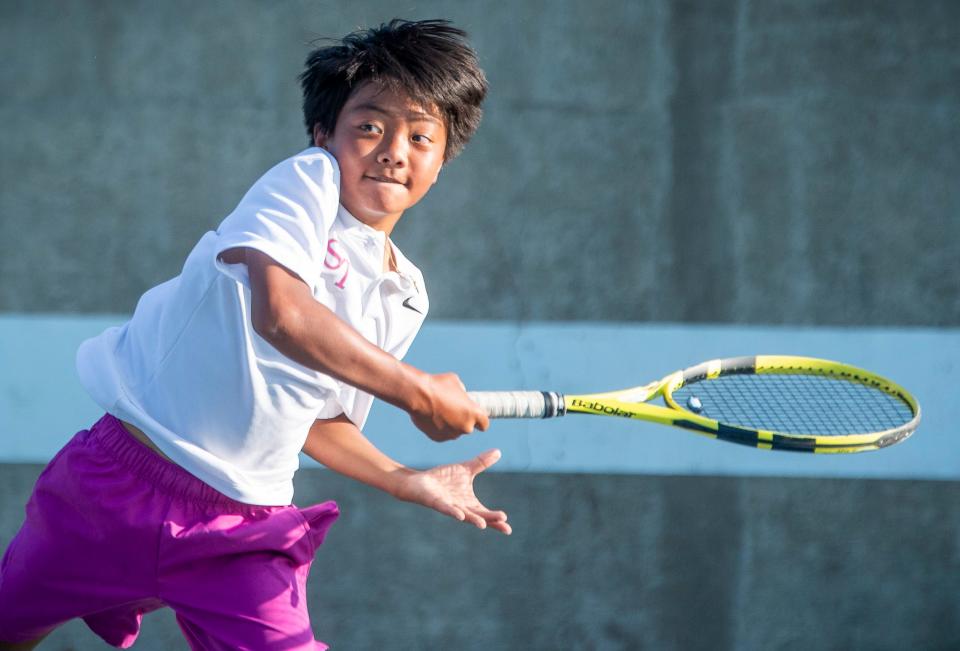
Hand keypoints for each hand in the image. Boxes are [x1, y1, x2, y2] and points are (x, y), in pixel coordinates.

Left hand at [392, 449, 510, 534]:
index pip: (485, 513)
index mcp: (469, 503)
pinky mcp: (436, 503)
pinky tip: (459, 515)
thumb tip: (498, 451)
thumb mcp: (465, 469)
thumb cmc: (443, 479)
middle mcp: (461, 508)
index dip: (496, 520)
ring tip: (483, 525)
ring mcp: (449, 506)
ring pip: (463, 515)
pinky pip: (445, 509)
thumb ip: (481, 463)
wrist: (420, 481)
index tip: (508, 527)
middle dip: (490, 520)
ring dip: (473, 520)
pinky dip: (452, 512)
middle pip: (478, 516)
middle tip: (503, 523)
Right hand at [410, 372, 489, 441]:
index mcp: (474, 413)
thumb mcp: (456, 383)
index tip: (474, 416)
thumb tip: (461, 396)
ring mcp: (452, 434)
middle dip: (462, 421)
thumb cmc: (438, 385)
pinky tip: (432, 417)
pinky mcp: (438, 438)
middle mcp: (465, 427)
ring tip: (440, 411)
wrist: (418, 395)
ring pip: (454, 432)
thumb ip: (462, 393)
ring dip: (451, 425)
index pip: (484, 424)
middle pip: (468, 428)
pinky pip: (442, 434)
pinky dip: (439, 428)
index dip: (480, 420)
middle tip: (452, 410)